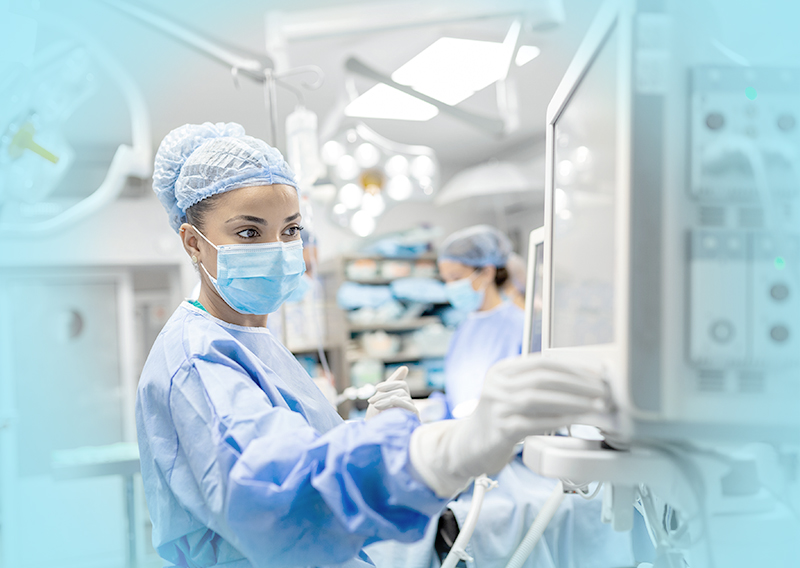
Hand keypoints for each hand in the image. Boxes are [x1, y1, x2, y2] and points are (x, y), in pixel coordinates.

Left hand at [366, 366, 419, 418]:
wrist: (373, 435)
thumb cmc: (376, 418)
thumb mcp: (381, 397)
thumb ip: (392, 383)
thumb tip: (405, 367)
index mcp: (402, 399)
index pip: (402, 385)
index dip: (390, 384)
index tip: (376, 388)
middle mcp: (408, 405)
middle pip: (401, 390)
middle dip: (385, 393)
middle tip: (372, 401)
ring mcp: (411, 412)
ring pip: (403, 396)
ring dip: (387, 399)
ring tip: (376, 406)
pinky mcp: (413, 420)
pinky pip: (410, 406)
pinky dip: (398, 402)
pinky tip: (388, 405)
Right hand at [409, 353, 609, 496]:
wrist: (468, 446)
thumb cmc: (498, 420)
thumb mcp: (511, 394)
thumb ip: (537, 385)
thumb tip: (582, 383)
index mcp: (502, 370)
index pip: (543, 362)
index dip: (573, 368)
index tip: (596, 376)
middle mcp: (496, 384)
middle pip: (543, 378)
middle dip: (578, 384)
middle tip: (602, 392)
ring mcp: (496, 406)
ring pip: (540, 398)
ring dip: (573, 401)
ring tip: (595, 406)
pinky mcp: (500, 429)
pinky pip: (535, 422)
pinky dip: (559, 420)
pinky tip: (576, 422)